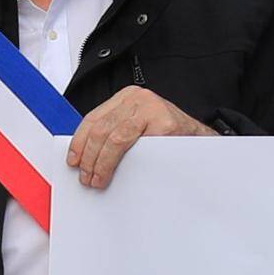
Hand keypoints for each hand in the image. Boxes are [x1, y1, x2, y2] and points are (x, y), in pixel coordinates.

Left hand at [64, 86, 209, 189]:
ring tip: (98, 178)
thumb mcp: (136, 125)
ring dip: (102, 163)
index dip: (79, 142)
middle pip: (101, 129)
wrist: (199, 138)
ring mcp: (152, 109)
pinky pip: (135, 146)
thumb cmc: (166, 134)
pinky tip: (116, 173)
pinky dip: (121, 163)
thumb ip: (113, 130)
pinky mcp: (164, 124)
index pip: (93, 118)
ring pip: (114, 138)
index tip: (74, 161)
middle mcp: (137, 98)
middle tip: (87, 176)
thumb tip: (83, 153)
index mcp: (127, 96)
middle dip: (90, 157)